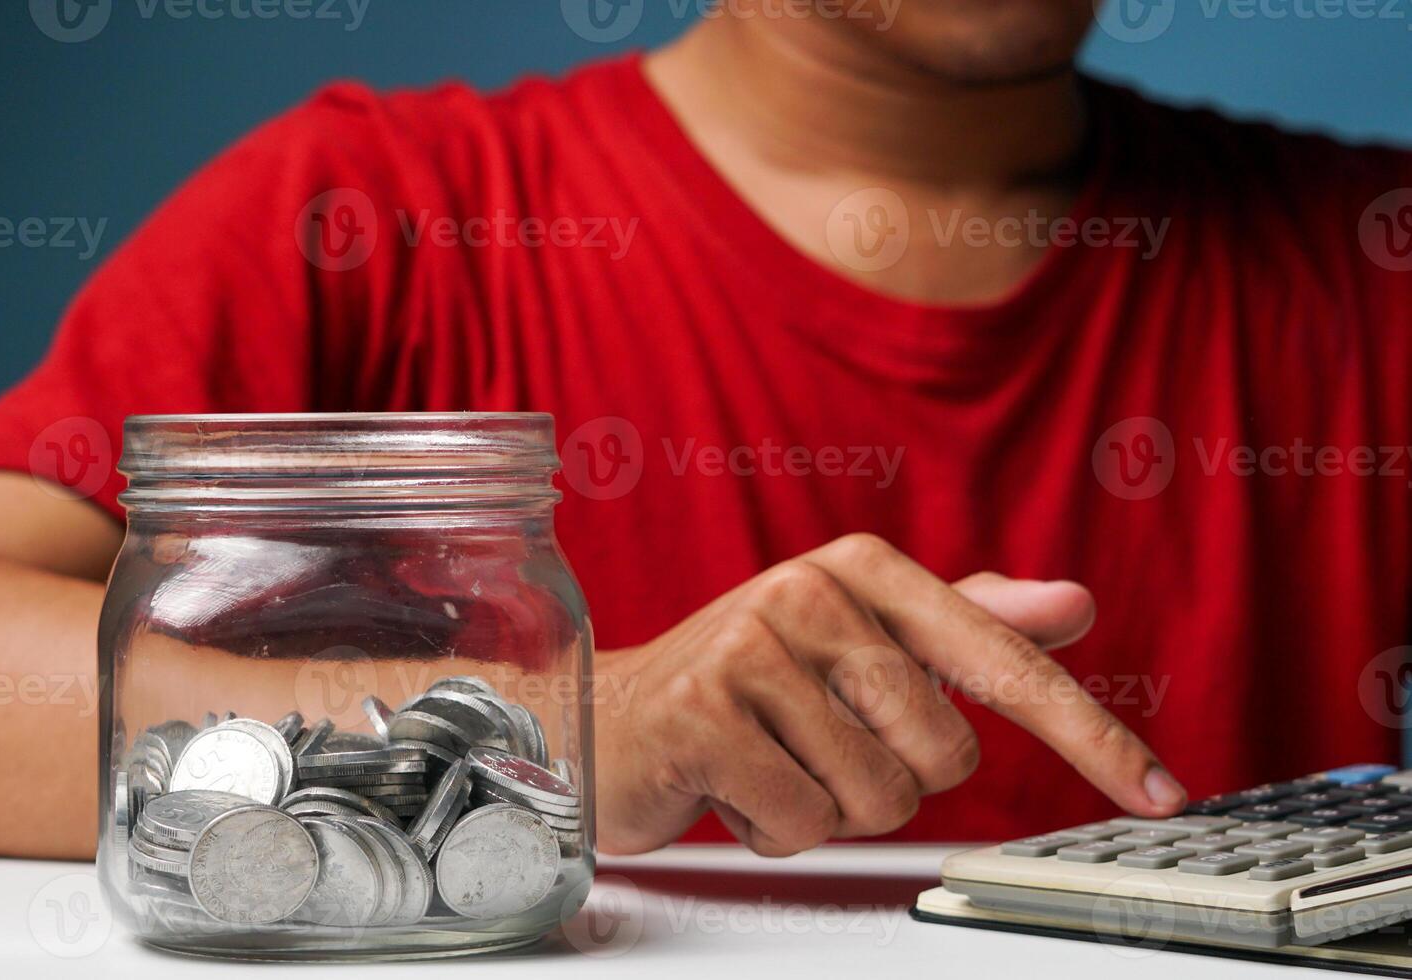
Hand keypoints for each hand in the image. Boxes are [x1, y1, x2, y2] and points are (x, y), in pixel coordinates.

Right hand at [592, 533, 1184, 855]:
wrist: (605, 717)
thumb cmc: (744, 685)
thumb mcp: (856, 643)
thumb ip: (968, 623)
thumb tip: (1076, 601)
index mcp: (862, 567)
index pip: (1005, 662)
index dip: (1091, 736)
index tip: (1163, 795)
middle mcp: (810, 590)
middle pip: (943, 755)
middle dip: (887, 779)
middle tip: (813, 745)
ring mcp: (751, 646)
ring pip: (876, 798)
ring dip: (826, 807)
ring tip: (767, 762)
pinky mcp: (705, 712)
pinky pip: (805, 822)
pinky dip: (773, 830)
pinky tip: (728, 787)